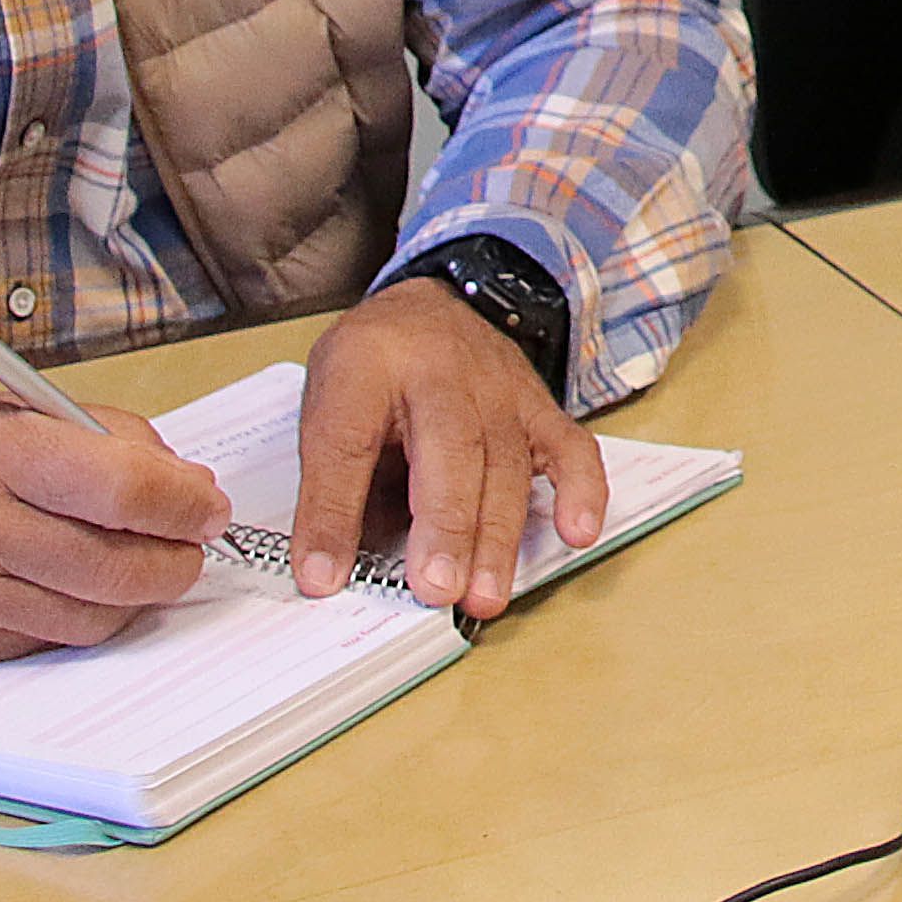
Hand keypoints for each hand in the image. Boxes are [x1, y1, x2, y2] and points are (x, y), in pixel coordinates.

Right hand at [0, 384, 223, 668]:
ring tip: (143, 569)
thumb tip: (185, 489)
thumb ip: (104, 439)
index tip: (207, 506)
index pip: (123, 488)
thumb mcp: (10, 410)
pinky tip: (74, 591)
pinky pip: (40, 643)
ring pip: (89, 619)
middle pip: (116, 568)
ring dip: (136, 599)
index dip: (183, 504)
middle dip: (176, 562)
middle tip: (191, 546)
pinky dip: (75, 621)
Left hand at [288, 274, 606, 619]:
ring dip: (496, 535)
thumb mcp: (326, 406)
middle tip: (434, 589)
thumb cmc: (375, 367)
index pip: (348, 443)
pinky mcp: (539, 406)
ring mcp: (499, 387)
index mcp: (368, 365)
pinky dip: (580, 491)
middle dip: (443, 526)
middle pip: (447, 450)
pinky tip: (576, 533)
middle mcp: (441, 372)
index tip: (322, 575)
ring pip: (505, 462)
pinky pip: (569, 447)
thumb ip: (329, 484)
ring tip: (482, 595)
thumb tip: (322, 572)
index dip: (333, 514)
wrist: (429, 306)